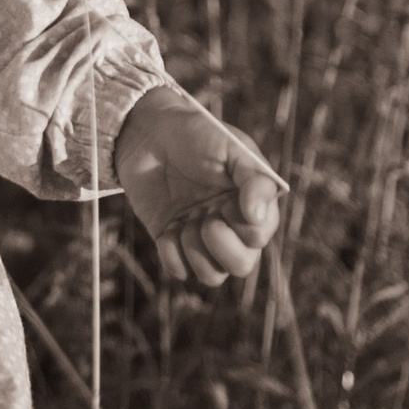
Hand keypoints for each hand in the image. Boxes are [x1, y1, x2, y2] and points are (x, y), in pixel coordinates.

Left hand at [112, 86, 285, 296]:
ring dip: (197, 252)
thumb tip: (258, 217)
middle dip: (223, 247)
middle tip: (207, 219)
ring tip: (186, 223)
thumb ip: (254, 179)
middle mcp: (229, 225)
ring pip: (212, 276)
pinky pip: (178, 270)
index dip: (247, 228)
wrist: (148, 132)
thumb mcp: (232, 147)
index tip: (227, 203)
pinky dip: (172, 254)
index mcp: (251, 203)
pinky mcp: (171, 240)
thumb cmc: (196, 133)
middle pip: (242, 266)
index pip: (260, 236)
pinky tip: (169, 228)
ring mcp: (199, 235)